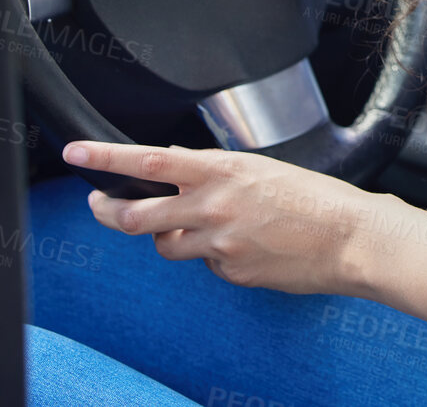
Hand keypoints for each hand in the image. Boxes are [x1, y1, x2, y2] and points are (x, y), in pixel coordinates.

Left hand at [63, 140, 388, 295]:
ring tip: (203, 227)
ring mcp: (219, 244)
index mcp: (220, 171)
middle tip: (102, 206)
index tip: (76, 153)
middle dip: (110, 212)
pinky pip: (205, 264)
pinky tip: (245, 246)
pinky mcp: (229, 272)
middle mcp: (213, 206)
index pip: (148, 161)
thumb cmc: (313, 197)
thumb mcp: (257, 168)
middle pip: (136, 216)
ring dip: (170, 237)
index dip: (105, 159)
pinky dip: (214, 256)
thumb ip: (211, 168)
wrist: (350, 238)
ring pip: (166, 245)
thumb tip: (174, 161)